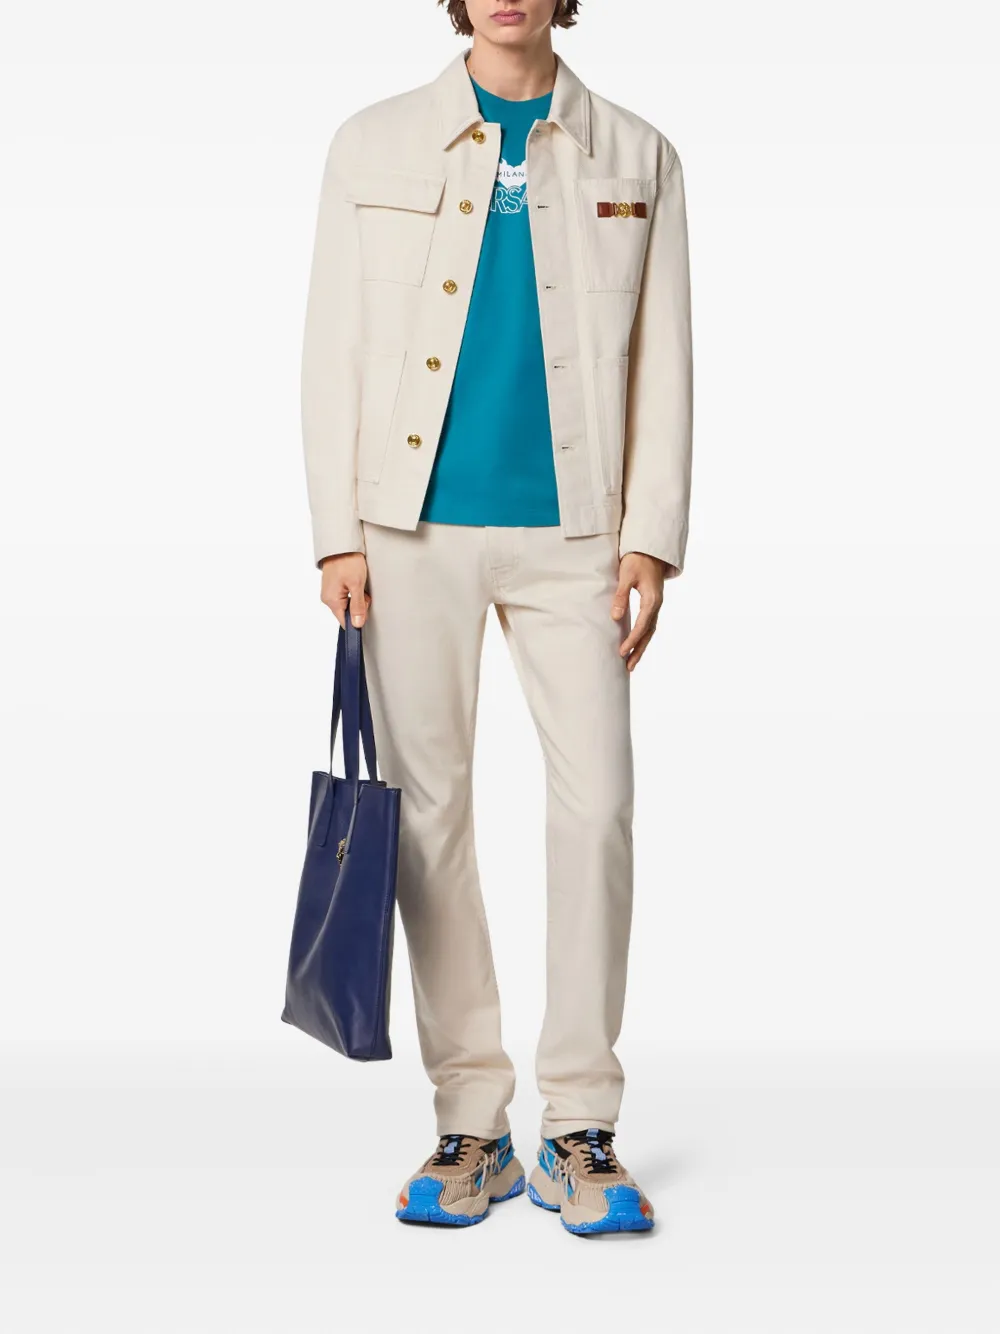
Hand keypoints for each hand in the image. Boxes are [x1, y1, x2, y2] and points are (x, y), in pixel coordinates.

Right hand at [320, 552, 369, 627]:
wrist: (341, 543)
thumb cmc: (347, 561)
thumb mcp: (357, 584)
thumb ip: (357, 606)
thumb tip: (357, 624)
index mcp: (331, 600)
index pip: (345, 622)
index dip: (357, 620)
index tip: (365, 612)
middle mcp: (328, 598)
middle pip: (347, 613)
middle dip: (359, 606)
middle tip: (363, 593)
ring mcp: (330, 592)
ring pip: (347, 604)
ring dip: (357, 598)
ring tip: (359, 584)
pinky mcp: (333, 586)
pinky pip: (345, 596)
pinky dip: (353, 592)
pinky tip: (356, 583)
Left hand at [611, 552, 668, 671]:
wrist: (651, 550)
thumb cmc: (637, 560)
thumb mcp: (626, 575)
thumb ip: (620, 596)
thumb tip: (615, 617)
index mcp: (652, 600)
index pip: (642, 625)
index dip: (632, 640)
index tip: (622, 652)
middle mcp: (657, 605)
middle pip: (648, 633)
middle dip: (638, 650)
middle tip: (629, 666)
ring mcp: (656, 605)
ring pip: (650, 631)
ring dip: (641, 647)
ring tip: (632, 662)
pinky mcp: (652, 604)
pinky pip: (649, 625)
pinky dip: (643, 637)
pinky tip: (635, 645)